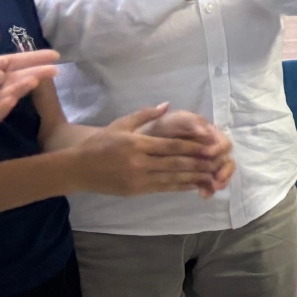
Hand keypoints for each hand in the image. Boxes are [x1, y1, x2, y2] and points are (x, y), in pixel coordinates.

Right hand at [75, 105, 231, 196]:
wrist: (78, 169)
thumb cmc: (99, 144)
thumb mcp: (120, 124)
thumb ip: (144, 115)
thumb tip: (166, 105)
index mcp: (137, 144)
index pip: (171, 145)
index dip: (193, 146)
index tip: (210, 145)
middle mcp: (139, 162)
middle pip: (175, 163)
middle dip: (199, 162)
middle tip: (218, 161)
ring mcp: (138, 179)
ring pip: (172, 178)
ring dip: (194, 177)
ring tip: (212, 175)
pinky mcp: (136, 191)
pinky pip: (163, 188)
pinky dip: (179, 186)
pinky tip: (193, 184)